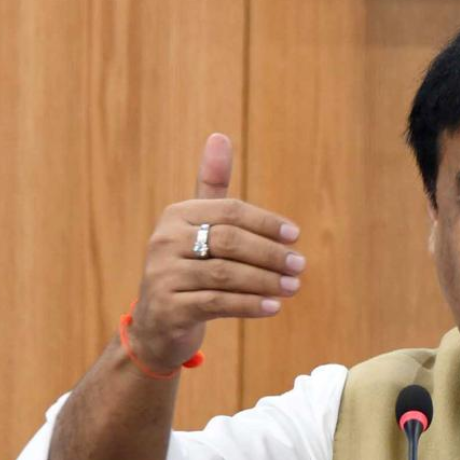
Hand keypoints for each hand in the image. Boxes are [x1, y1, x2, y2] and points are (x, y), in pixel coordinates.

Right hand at [129, 133, 304, 370]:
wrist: (159, 323)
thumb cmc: (189, 267)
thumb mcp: (198, 227)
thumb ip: (212, 187)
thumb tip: (219, 136)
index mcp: (177, 215)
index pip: (230, 211)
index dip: (266, 222)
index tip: (295, 236)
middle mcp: (164, 241)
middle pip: (230, 241)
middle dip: (270, 253)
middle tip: (299, 265)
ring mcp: (163, 275)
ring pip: (226, 274)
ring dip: (266, 281)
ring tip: (294, 287)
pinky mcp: (169, 308)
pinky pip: (218, 303)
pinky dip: (250, 305)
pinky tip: (274, 307)